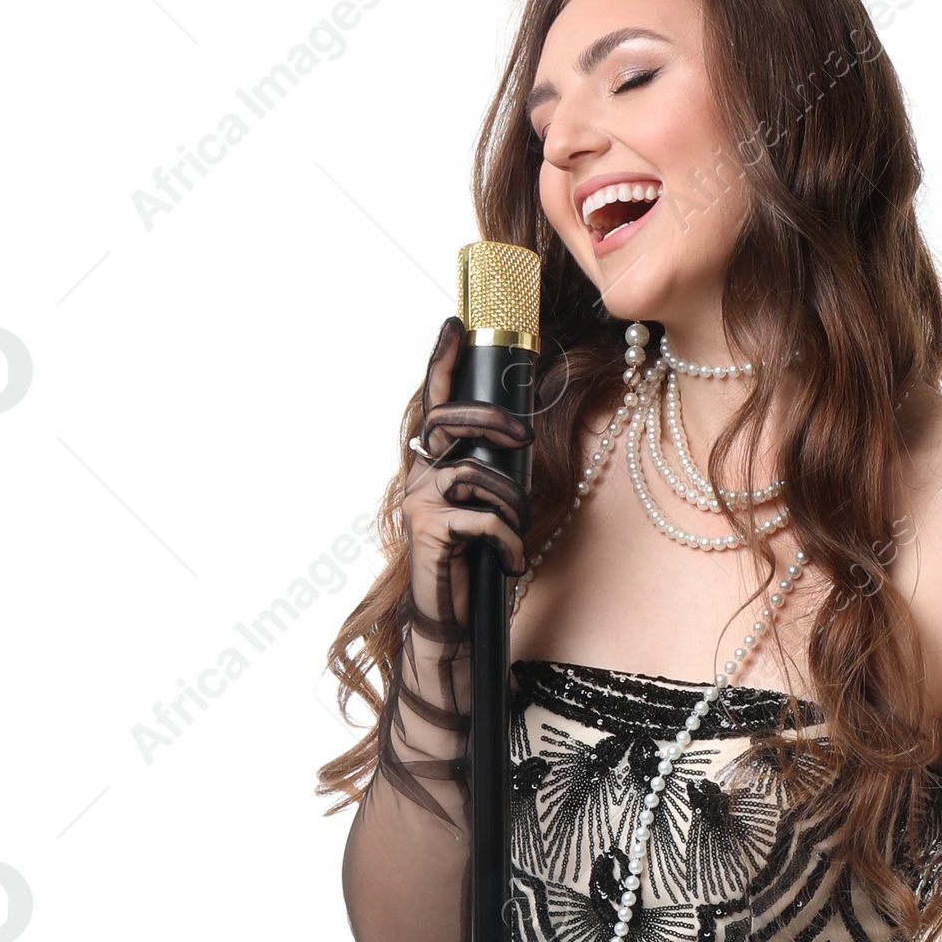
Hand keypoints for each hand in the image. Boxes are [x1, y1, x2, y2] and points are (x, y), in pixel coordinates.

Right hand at [402, 314, 531, 632]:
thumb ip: (492, 471)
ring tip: (518, 533)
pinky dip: (508, 540)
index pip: (433, 402)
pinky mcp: (429, 532)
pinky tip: (513, 561)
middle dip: (490, 420)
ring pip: (475, 475)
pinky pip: (482, 519)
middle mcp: (420, 477)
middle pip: (449, 421)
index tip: (454, 324)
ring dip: (510, 504)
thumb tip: (518, 437)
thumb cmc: (475, 561)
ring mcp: (419, 503)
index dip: (441, 362)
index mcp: (434, 465)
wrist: (451, 617)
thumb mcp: (487, 508)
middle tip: (521, 434)